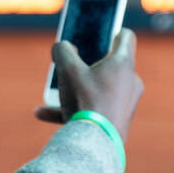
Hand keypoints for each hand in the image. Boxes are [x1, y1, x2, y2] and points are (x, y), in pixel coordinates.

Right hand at [34, 28, 143, 142]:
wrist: (96, 142)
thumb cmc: (85, 100)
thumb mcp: (67, 70)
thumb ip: (62, 51)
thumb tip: (62, 46)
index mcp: (123, 64)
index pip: (125, 37)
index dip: (112, 30)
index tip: (100, 31)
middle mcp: (130, 82)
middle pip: (110, 64)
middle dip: (89, 63)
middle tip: (72, 63)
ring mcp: (126, 103)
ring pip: (99, 88)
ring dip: (77, 88)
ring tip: (53, 93)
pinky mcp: (119, 121)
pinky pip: (94, 109)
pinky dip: (73, 108)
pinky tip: (43, 113)